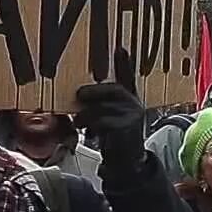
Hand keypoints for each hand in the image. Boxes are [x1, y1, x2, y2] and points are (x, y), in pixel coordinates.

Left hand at [76, 49, 146, 172]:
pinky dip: (93, 127)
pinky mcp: (128, 129)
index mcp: (129, 97)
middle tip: (79, 95)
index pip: (128, 77)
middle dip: (93, 91)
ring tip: (78, 122)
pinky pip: (105, 123)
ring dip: (86, 115)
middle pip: (113, 90)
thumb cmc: (114, 137)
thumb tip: (77, 97)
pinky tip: (90, 134)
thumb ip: (97, 105)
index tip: (120, 49)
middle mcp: (134, 103)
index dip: (125, 63)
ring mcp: (133, 116)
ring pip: (104, 108)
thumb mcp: (106, 118)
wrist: (127, 163)